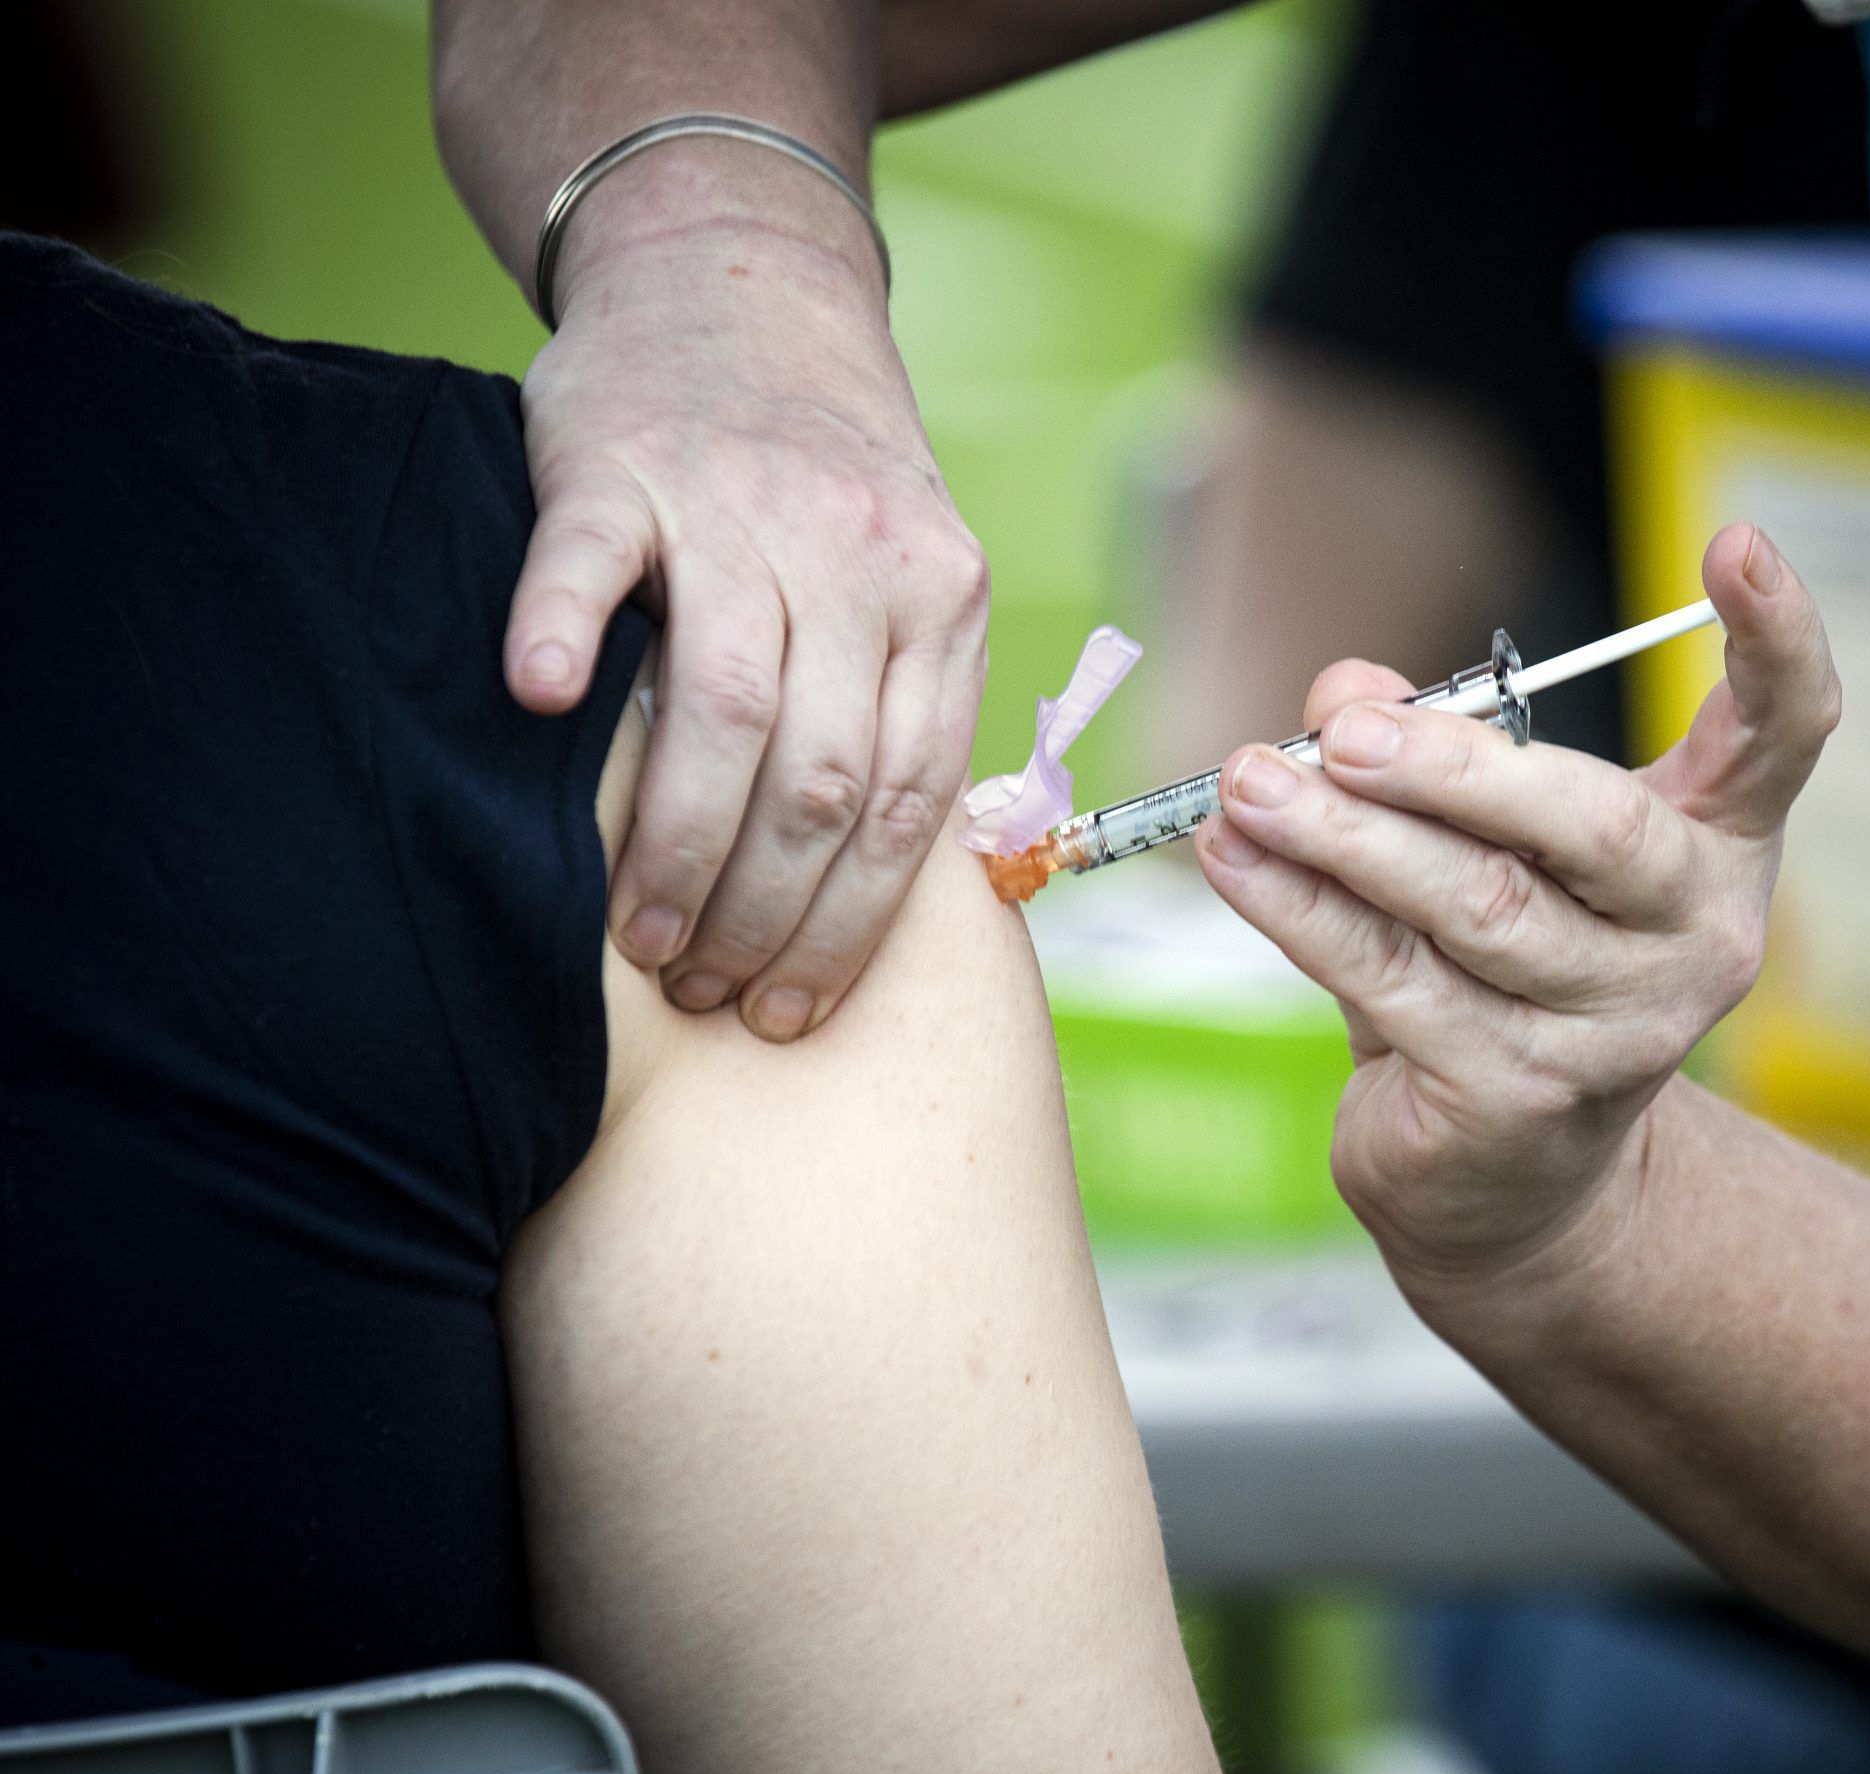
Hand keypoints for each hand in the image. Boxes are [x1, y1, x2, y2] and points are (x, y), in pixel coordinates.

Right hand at [507, 153, 989, 1041]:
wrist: (740, 277)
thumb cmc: (825, 475)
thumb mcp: (913, 575)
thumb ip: (906, 700)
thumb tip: (874, 897)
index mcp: (942, 599)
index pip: (904, 802)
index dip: (847, 926)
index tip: (792, 1012)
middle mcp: (856, 555)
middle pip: (821, 777)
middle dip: (764, 913)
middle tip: (704, 989)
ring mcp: (736, 503)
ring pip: (726, 704)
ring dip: (679, 844)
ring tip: (638, 938)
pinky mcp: (617, 460)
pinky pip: (587, 560)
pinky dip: (560, 633)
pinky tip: (539, 708)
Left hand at [1194, 524, 1838, 1292]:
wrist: (1508, 1181)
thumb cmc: (1500, 975)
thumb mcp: (1478, 845)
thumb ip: (1428, 755)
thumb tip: (1341, 690)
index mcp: (1715, 848)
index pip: (1786, 734)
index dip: (1778, 642)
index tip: (1739, 542)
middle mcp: (1692, 938)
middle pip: (1595, 827)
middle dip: (1458, 768)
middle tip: (1343, 731)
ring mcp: (1615, 1029)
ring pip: (1473, 908)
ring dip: (1342, 838)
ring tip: (1245, 784)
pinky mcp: (1518, 1095)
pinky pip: (1392, 979)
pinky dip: (1301, 912)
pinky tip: (1233, 860)